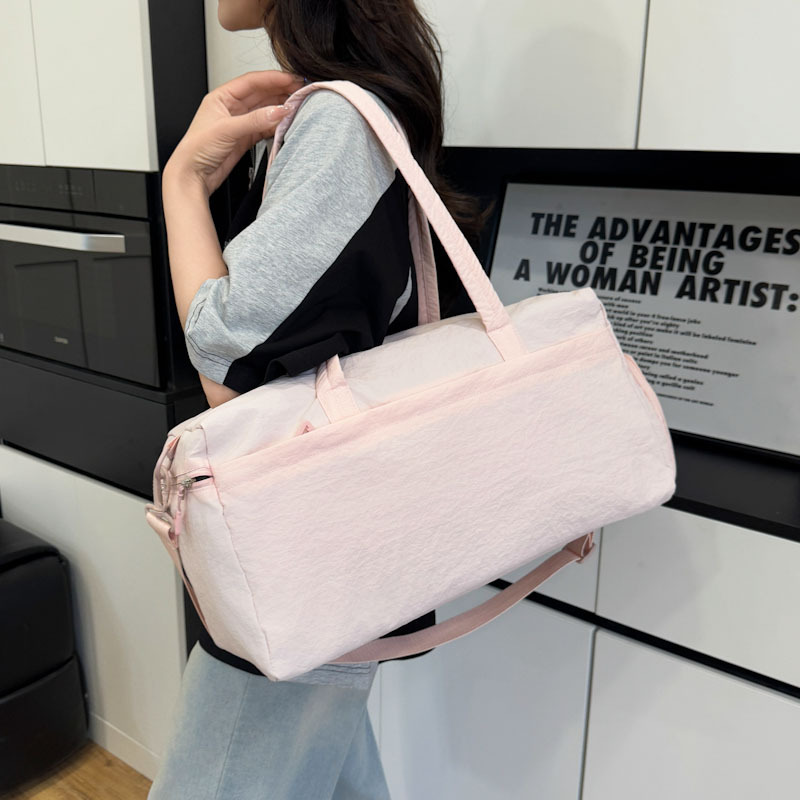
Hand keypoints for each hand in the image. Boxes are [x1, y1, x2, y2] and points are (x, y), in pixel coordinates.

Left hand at [164, 70, 305, 195]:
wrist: (192, 175)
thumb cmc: (197, 149)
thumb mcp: (227, 130)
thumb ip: (256, 120)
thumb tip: (279, 111)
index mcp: (222, 97)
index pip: (252, 81)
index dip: (273, 78)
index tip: (292, 79)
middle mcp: (231, 108)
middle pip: (261, 94)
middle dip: (281, 92)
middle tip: (300, 92)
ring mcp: (239, 124)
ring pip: (265, 111)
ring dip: (280, 109)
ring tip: (297, 107)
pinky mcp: (244, 139)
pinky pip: (265, 128)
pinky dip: (276, 126)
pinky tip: (286, 125)